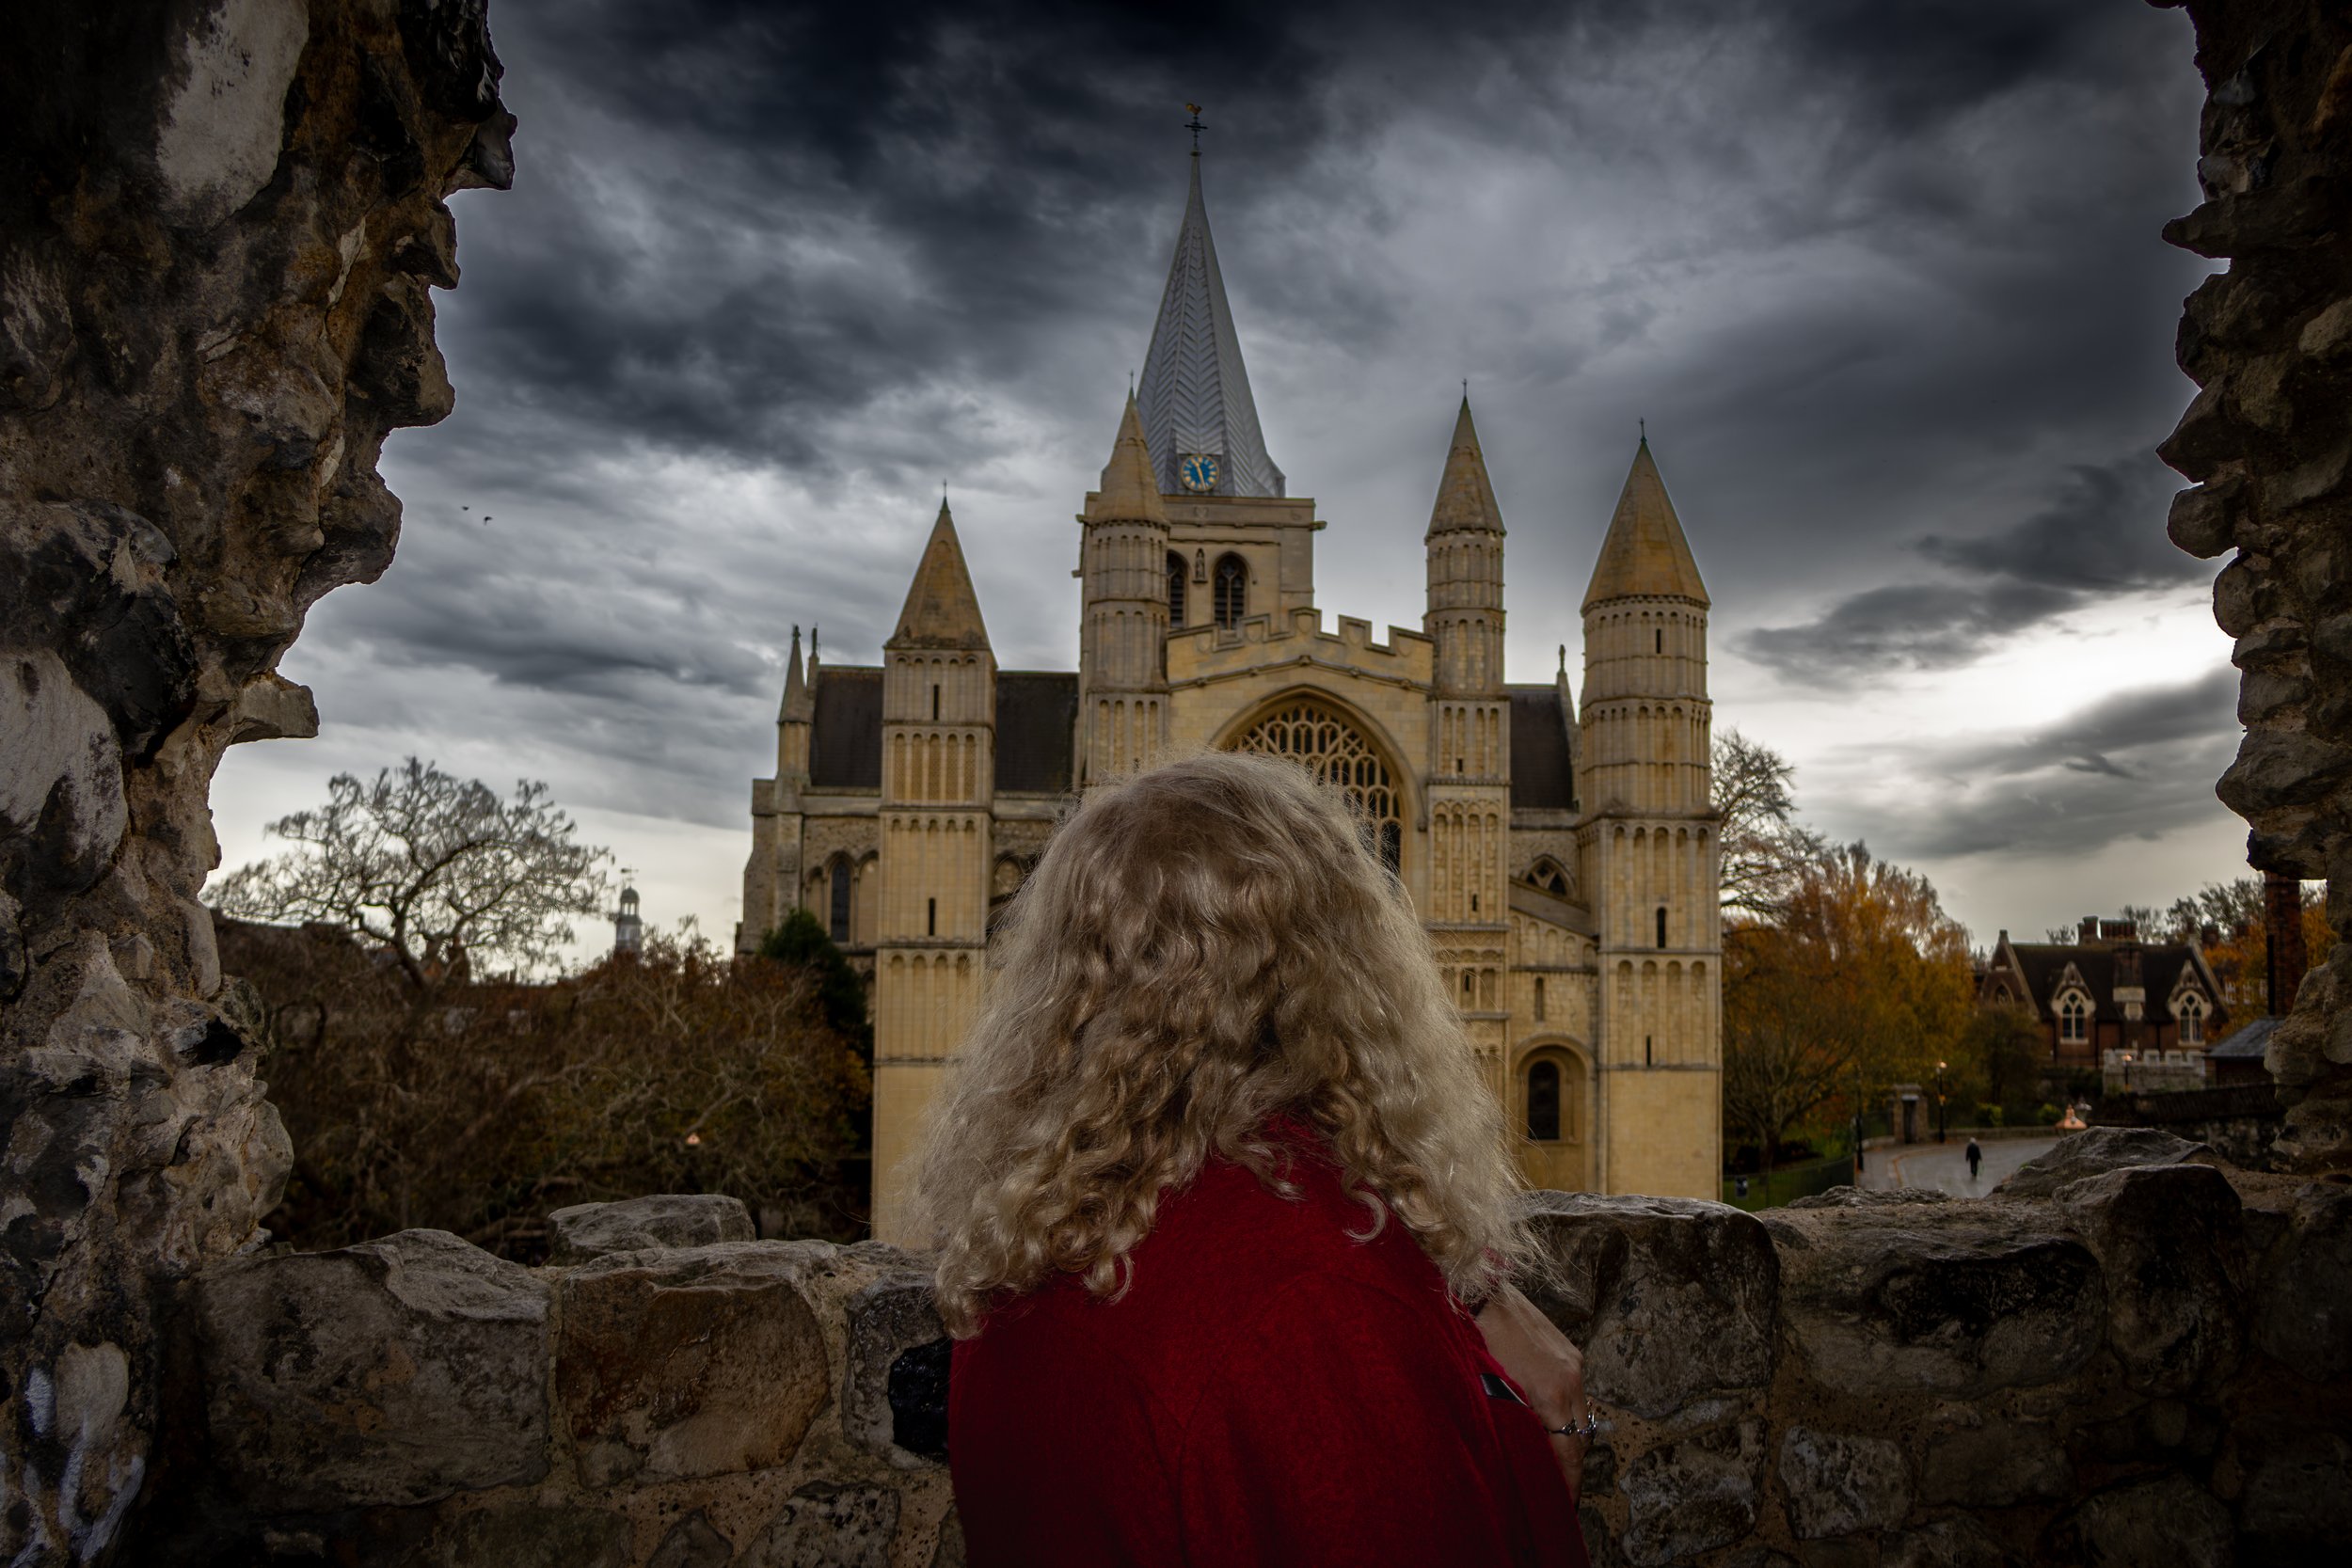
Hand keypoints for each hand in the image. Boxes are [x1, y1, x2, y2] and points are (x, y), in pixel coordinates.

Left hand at [1474, 1283, 1588, 1495]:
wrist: (1479, 1293)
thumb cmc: (1475, 1343)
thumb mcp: (1489, 1393)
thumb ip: (1512, 1429)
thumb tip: (1521, 1460)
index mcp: (1552, 1394)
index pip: (1569, 1453)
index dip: (1568, 1483)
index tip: (1563, 1506)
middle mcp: (1571, 1378)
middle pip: (1580, 1438)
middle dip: (1571, 1467)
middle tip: (1557, 1491)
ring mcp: (1573, 1361)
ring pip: (1581, 1415)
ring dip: (1569, 1437)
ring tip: (1552, 1459)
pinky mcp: (1569, 1349)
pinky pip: (1575, 1391)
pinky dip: (1566, 1411)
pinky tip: (1548, 1421)